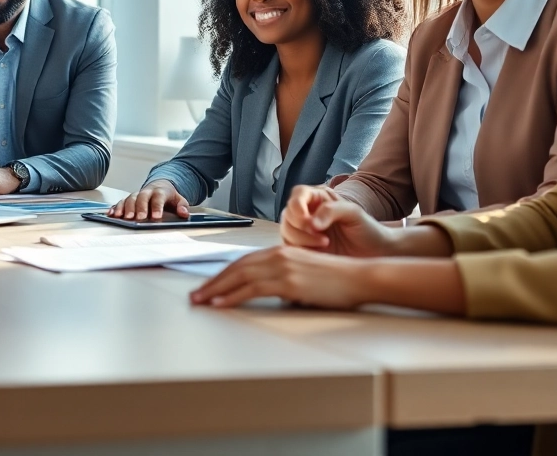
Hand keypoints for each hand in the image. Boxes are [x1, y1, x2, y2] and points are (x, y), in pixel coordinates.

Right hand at [107, 180, 188, 220]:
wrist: (159, 186)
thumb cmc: (168, 196)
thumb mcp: (179, 199)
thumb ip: (182, 206)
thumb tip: (184, 213)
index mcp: (160, 191)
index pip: (158, 197)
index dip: (157, 206)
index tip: (156, 216)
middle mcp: (146, 192)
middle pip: (142, 197)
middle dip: (139, 208)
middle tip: (138, 218)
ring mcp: (136, 195)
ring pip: (129, 199)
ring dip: (125, 208)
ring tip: (123, 217)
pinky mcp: (128, 200)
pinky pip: (120, 202)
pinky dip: (115, 208)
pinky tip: (112, 214)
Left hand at [190, 246, 370, 309]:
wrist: (359, 278)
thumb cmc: (336, 280)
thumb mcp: (303, 275)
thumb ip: (283, 279)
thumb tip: (268, 292)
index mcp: (280, 252)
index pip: (243, 262)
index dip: (222, 274)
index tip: (208, 285)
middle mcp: (278, 255)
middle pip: (236, 267)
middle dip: (212, 282)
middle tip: (196, 295)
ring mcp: (282, 267)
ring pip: (239, 276)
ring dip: (216, 290)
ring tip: (201, 301)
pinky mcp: (289, 282)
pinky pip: (253, 288)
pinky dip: (233, 296)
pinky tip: (221, 304)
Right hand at [280, 185, 396, 257]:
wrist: (376, 253)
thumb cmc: (367, 229)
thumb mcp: (353, 213)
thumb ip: (331, 210)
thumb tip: (311, 223)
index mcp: (319, 198)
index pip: (298, 194)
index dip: (297, 206)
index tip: (307, 220)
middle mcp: (308, 213)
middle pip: (288, 214)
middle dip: (300, 227)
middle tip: (320, 236)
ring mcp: (304, 232)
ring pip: (286, 232)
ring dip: (301, 239)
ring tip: (325, 244)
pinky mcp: (304, 249)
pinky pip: (290, 249)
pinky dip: (300, 252)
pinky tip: (318, 254)